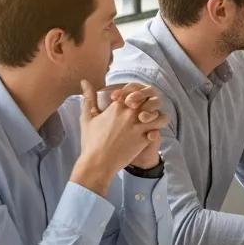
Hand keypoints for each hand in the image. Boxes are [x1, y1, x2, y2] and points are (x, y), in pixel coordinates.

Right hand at [72, 81, 168, 195]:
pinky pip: (158, 129)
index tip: (135, 100)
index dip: (137, 92)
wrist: (97, 163)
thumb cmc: (91, 141)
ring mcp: (138, 126)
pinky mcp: (144, 138)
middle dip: (151, 102)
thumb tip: (84, 81)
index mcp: (116, 106)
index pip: (134, 89)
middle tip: (148, 109)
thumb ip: (88, 98)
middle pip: (150, 98)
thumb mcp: (87, 118)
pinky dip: (157, 130)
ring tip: (152, 121)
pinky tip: (151, 133)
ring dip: (158, 116)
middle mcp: (129, 113)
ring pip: (159, 114)